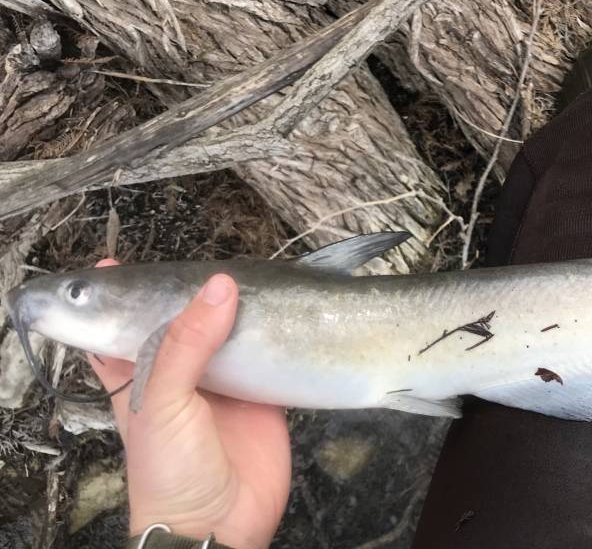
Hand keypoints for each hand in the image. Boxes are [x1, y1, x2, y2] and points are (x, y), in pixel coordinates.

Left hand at [90, 259, 290, 548]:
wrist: (222, 525)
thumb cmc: (170, 468)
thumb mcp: (162, 402)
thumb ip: (185, 343)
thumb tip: (220, 287)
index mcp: (137, 378)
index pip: (118, 331)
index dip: (115, 300)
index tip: (120, 263)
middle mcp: (179, 377)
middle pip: (180, 325)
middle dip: (189, 297)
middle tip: (206, 263)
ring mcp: (223, 385)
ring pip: (227, 336)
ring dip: (235, 311)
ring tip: (246, 274)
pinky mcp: (262, 394)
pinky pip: (268, 355)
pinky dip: (275, 334)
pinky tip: (283, 309)